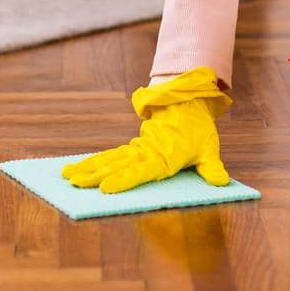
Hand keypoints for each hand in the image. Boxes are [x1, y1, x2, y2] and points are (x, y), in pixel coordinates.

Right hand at [61, 67, 231, 192]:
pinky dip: (93, 161)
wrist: (187, 101)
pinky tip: (77, 168)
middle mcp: (146, 152)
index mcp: (164, 156)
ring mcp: (137, 148)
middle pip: (118, 165)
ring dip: (88, 167)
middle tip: (74, 184)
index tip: (106, 188)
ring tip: (67, 176)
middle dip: (96, 175)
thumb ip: (212, 167)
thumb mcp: (209, 148)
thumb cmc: (199, 130)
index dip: (124, 179)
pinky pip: (111, 155)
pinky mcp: (133, 147)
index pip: (142, 170)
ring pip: (109, 159)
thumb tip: (221, 181)